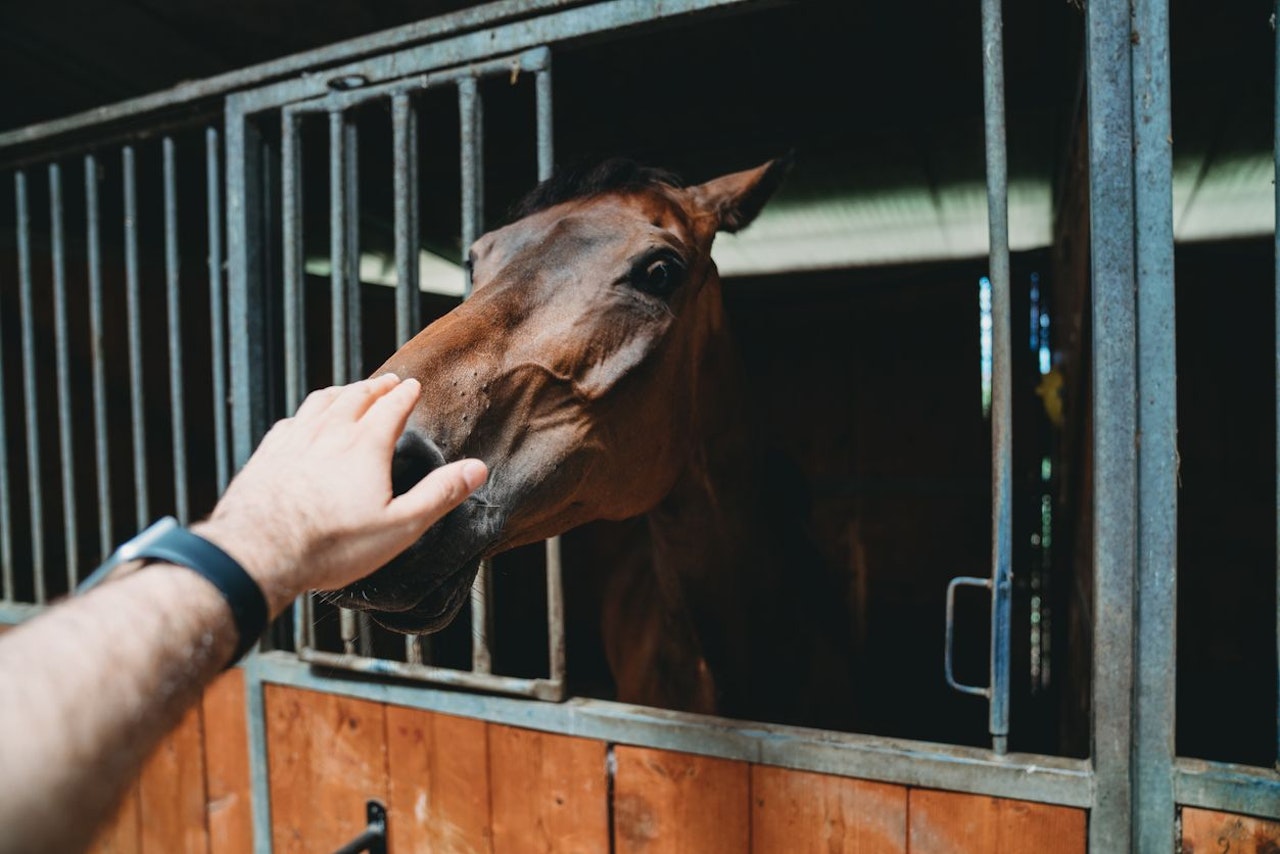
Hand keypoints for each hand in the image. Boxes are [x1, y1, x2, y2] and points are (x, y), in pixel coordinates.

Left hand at [193, 374, 486, 614]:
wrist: (258, 552)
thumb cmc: (333, 544)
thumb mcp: (400, 526)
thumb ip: (439, 494)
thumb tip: (477, 469)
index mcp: (365, 445)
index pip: (392, 407)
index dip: (405, 394)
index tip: (413, 385)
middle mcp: (329, 432)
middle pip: (356, 396)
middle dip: (375, 386)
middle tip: (387, 381)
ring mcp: (294, 440)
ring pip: (320, 402)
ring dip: (340, 392)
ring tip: (349, 390)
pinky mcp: (268, 454)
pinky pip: (291, 421)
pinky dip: (306, 413)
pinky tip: (304, 421)